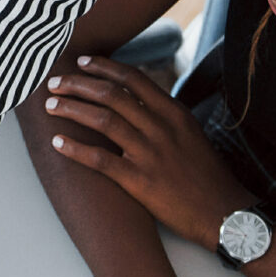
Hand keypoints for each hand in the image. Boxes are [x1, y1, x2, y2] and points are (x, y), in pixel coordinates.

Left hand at [41, 54, 250, 247]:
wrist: (224, 214)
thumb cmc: (206, 175)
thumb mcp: (191, 134)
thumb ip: (163, 115)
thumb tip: (135, 100)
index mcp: (174, 113)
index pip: (133, 79)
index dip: (103, 67)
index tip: (81, 63)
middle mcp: (161, 128)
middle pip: (112, 95)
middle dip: (78, 85)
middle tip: (54, 82)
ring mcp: (150, 154)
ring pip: (103, 121)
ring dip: (72, 109)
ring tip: (51, 106)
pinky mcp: (140, 182)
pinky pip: (101, 161)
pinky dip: (76, 149)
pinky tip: (57, 143)